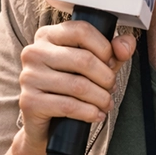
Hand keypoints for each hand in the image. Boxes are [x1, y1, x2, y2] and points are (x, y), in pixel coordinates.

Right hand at [18, 21, 135, 149]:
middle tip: (111, 88)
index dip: (104, 48)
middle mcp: (34, 52)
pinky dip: (89, 112)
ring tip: (106, 103)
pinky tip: (96, 115)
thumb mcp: (93, 67)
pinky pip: (68, 105)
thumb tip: (126, 44)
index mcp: (47, 36)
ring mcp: (29, 76)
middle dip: (106, 77)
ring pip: (78, 85)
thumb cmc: (68, 90)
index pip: (81, 30)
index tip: (111, 62)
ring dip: (101, 98)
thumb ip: (112, 52)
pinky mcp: (29, 101)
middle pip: (83, 59)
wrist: (44, 124)